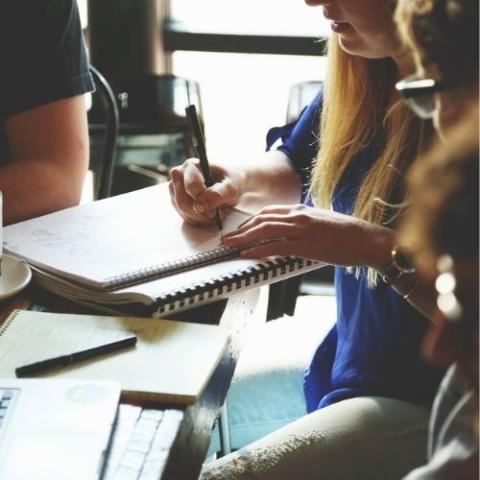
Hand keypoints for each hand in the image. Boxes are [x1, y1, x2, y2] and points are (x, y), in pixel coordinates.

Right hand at [169, 158, 243, 225]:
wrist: (229, 187)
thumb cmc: (230, 182)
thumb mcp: (231, 187)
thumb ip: (218, 194)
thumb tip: (201, 205)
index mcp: (191, 166)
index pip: (190, 186)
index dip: (202, 200)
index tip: (214, 210)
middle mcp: (179, 176)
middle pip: (183, 202)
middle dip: (201, 212)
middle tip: (215, 214)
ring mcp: (175, 191)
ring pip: (183, 212)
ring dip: (201, 217)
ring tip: (216, 212)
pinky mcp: (177, 203)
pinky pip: (185, 217)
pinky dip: (199, 220)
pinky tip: (209, 215)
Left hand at [222, 204, 392, 268]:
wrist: (367, 239)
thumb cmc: (347, 233)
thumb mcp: (320, 222)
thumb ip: (303, 224)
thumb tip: (289, 232)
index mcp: (301, 209)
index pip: (268, 212)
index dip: (249, 221)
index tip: (239, 229)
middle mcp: (298, 216)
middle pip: (261, 219)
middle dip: (240, 229)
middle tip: (226, 238)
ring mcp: (302, 229)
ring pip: (265, 230)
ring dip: (243, 238)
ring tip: (230, 246)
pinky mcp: (307, 245)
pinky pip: (276, 246)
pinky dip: (259, 250)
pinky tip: (248, 254)